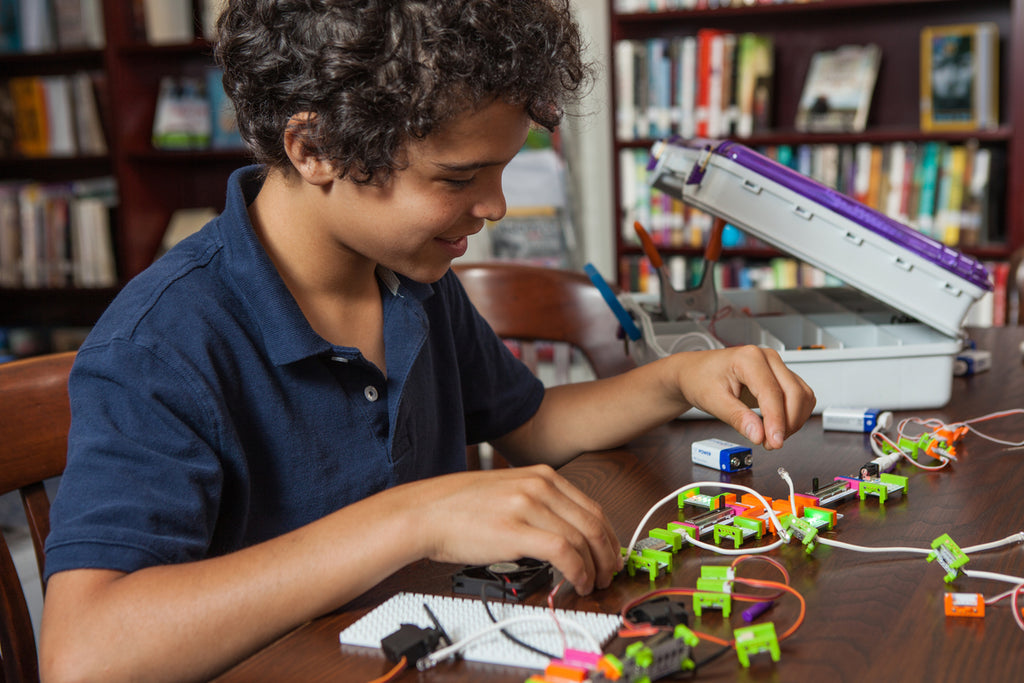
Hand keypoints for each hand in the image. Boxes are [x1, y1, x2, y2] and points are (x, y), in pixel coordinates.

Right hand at [407, 465, 622, 594]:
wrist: (425, 513)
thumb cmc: (458, 507)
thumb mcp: (508, 491)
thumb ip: (538, 503)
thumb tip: (565, 532)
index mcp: (541, 475)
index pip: (592, 506)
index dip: (608, 536)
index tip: (609, 554)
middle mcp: (539, 486)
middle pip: (594, 523)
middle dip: (608, 554)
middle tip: (609, 573)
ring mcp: (528, 506)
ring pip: (583, 539)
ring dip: (594, 568)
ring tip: (592, 584)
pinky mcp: (517, 530)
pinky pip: (564, 552)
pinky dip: (578, 571)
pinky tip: (576, 583)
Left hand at [671, 345, 815, 449]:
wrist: (695, 372)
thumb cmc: (700, 379)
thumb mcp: (713, 400)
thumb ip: (737, 417)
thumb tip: (758, 435)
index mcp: (749, 358)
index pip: (772, 393)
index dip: (777, 421)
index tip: (774, 442)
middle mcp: (767, 358)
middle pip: (795, 393)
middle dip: (788, 423)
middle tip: (770, 443)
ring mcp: (776, 366)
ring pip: (802, 395)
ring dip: (794, 420)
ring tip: (771, 436)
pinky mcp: (780, 376)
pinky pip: (799, 396)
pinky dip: (794, 414)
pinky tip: (778, 426)